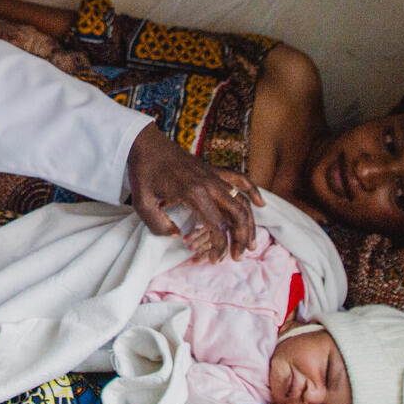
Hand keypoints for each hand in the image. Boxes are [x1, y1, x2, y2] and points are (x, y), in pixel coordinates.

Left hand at [125, 125, 261, 258]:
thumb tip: (176, 236)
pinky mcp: (213, 170)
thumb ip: (158, 225)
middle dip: (241, 239)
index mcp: (193, 193)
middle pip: (237, 215)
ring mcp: (213, 175)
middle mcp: (209, 184)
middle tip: (237, 256)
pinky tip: (260, 204)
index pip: (217, 226)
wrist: (146, 143)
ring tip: (250, 242)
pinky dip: (252, 191)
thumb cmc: (143, 172)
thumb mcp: (143, 203)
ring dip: (249, 223)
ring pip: (241, 200)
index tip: (215, 260)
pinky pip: (239, 178)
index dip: (219, 247)